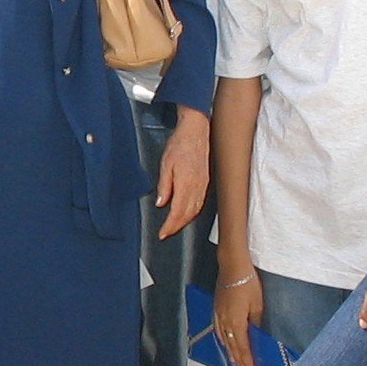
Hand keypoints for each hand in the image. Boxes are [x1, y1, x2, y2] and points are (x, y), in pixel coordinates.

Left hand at [156, 105, 210, 238]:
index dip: (170, 225)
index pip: (178, 212)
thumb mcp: (166, 164)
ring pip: (195, 210)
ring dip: (185, 222)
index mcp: (186, 184)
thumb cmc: (180, 145)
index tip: (162, 234)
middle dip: (176, 227)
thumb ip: (164, 186)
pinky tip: (186, 214)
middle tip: (166, 234)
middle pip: (188, 215)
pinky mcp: (205, 182)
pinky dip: (192, 213)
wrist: (196, 131)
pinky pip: (200, 203)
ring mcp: (203, 185)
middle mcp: (197, 188)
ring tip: (174, 227)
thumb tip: (161, 204)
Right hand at [213, 270, 264, 365]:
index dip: (247, 360)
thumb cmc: (248, 284)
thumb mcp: (258, 304)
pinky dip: (223, 340)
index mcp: (237, 322)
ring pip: (225, 339)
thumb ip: (256, 321)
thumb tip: (256, 333)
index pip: (243, 346)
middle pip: (233, 346)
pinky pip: (218, 330)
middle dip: (239, 360)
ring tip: (235, 363)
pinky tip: (225, 343)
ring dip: (231, 352)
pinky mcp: (216, 310)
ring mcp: (219, 316)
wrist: (232, 267)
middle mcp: (226, 322)